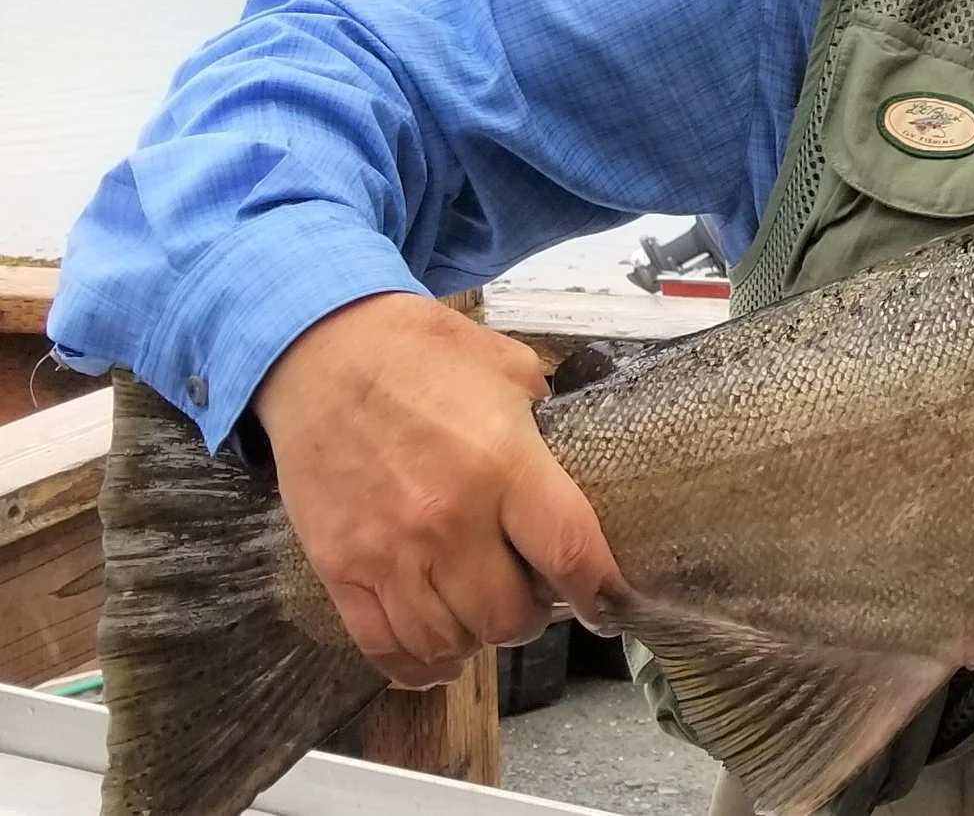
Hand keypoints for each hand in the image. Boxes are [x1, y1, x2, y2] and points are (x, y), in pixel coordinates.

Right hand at [251, 292, 624, 686]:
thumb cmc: (422, 354)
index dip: (598, 592)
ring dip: (477, 639)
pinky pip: (384, 645)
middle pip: (507, 616)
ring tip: (485, 616)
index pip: (569, 553)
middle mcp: (449, 519)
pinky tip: (440, 658)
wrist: (320, 352)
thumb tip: (575, 458)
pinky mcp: (341, 567)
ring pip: (449, 639)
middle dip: (531, 619)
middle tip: (533, 599)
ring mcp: (390, 551)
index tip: (609, 605)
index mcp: (503, 465)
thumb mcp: (508, 368)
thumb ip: (548, 421)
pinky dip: (418, 665)